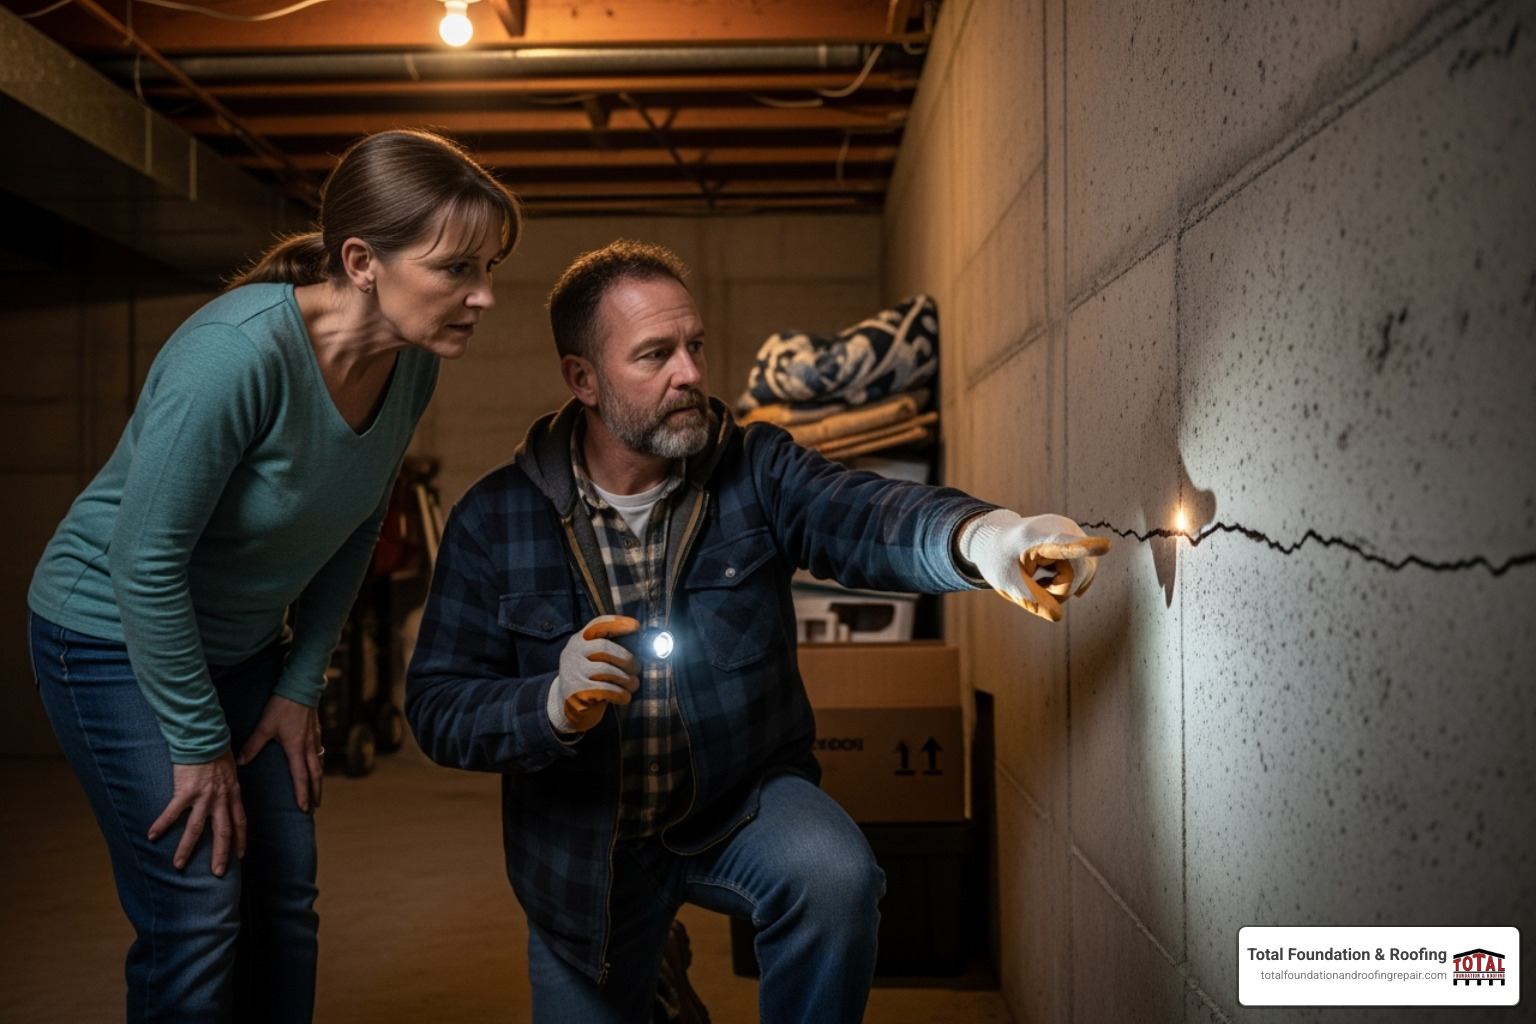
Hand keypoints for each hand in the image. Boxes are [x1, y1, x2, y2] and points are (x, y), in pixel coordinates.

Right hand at [147, 749, 245, 875]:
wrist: (205, 735)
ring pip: (196, 829)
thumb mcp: (231, 769)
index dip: (240, 840)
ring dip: (187, 849)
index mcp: (232, 793)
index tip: (240, 855)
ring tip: (179, 866)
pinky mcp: (185, 790)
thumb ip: (229, 784)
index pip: (240, 821)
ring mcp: (203, 796)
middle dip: (220, 854)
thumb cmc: (217, 749)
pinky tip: (152, 836)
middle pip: (223, 832)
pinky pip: (172, 812)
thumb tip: (229, 790)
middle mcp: (220, 798)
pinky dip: (162, 824)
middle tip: (217, 873)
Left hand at [236, 694, 323, 811]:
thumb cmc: (282, 706)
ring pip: (319, 764)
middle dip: (315, 791)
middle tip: (315, 806)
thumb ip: (253, 745)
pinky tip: (316, 764)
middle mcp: (309, 746)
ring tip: (317, 790)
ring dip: (318, 779)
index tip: (303, 807)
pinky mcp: (317, 731)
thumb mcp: (265, 726)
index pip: (301, 776)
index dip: (302, 793)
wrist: (300, 687)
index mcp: (296, 748)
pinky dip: (319, 763)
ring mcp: (315, 738)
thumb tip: (240, 761)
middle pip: (315, 774)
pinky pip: (319, 752)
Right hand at [549, 615, 641, 732]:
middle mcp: (572, 652)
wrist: (567, 706)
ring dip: (627, 679)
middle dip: (626, 658)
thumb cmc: (589, 679)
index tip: (636, 625)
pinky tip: (625, 697)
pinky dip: (620, 694)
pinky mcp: (576, 692)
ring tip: (633, 685)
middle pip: (604, 647)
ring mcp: (573, 672)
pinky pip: (606, 690)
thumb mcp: (593, 659)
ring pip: (606, 670)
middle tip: (637, 669)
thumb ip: (609, 649)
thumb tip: (639, 641)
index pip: (597, 625)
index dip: (617, 623)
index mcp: (578, 640)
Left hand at [960, 510, 1111, 621]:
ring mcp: (1072, 531)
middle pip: (1078, 572)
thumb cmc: (1000, 560)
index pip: (1063, 545)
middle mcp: (1061, 528)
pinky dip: (1070, 580)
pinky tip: (1052, 576)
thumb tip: (1058, 616)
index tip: (1105, 546)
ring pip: (1085, 572)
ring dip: (1065, 585)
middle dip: (1061, 589)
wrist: (997, 539)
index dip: (1084, 548)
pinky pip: (1086, 567)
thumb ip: (1031, 600)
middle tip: (1037, 586)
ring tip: (1041, 578)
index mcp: (1036, 537)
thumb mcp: (1008, 583)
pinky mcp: (1078, 537)